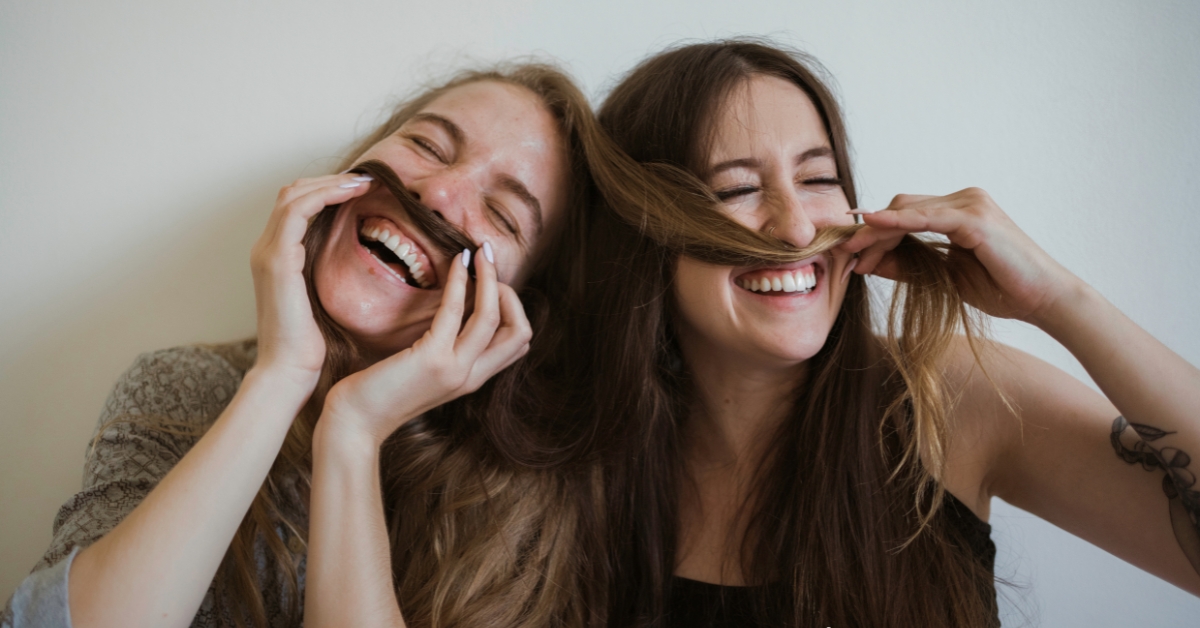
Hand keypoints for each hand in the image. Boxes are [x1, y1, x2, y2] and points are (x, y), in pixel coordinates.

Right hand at [250, 173, 372, 391]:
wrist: (288, 370)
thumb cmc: (308, 344)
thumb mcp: (321, 300)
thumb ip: (327, 274)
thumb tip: (357, 260)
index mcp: (276, 256)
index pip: (296, 206)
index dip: (326, 190)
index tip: (361, 189)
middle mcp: (266, 249)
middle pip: (292, 192)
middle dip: (329, 180)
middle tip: (366, 179)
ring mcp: (268, 253)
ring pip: (293, 195)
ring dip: (330, 183)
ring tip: (363, 182)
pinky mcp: (277, 260)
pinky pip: (297, 212)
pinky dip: (324, 196)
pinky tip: (351, 195)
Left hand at [319, 242, 531, 446]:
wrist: (357, 421)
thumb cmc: (382, 391)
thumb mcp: (426, 370)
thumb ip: (446, 349)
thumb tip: (453, 313)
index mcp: (473, 378)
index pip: (519, 343)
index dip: (514, 309)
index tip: (490, 285)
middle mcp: (472, 376)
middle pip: (521, 331)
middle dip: (511, 292)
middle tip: (487, 267)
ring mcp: (455, 369)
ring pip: (495, 317)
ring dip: (491, 277)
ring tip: (480, 252)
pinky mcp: (432, 359)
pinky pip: (456, 311)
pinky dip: (460, 281)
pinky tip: (457, 262)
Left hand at [839, 188, 1081, 324]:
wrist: (1043, 299)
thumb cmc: (1001, 288)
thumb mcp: (942, 277)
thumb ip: (908, 264)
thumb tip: (870, 262)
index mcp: (956, 211)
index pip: (904, 212)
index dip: (875, 230)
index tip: (851, 253)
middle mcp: (963, 200)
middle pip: (901, 205)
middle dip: (870, 230)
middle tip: (847, 254)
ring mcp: (971, 205)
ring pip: (908, 209)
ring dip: (878, 230)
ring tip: (855, 250)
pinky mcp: (976, 219)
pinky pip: (928, 217)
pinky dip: (899, 222)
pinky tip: (876, 226)